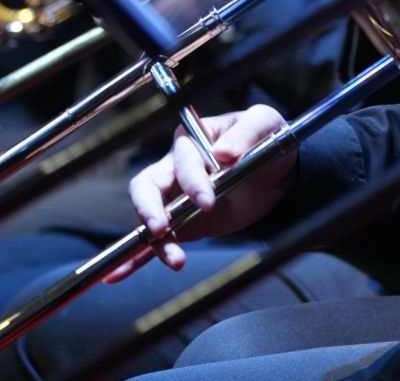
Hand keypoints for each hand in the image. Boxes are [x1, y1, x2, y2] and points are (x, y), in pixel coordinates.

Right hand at [109, 104, 292, 279]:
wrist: (281, 174)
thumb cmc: (268, 140)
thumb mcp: (265, 124)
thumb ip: (246, 134)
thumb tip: (223, 152)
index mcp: (193, 140)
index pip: (182, 160)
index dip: (192, 180)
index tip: (208, 200)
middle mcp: (177, 168)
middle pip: (147, 186)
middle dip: (150, 207)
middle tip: (162, 227)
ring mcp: (177, 198)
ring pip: (150, 216)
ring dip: (155, 239)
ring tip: (175, 259)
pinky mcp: (185, 223)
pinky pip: (157, 240)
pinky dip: (137, 257)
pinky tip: (118, 274)